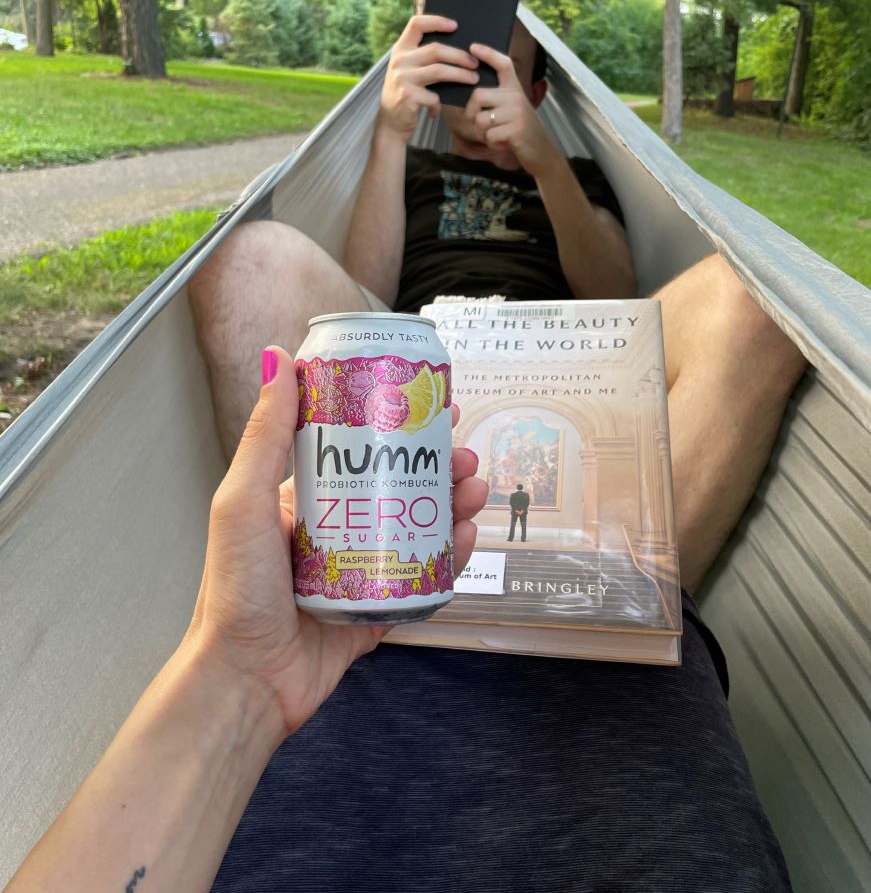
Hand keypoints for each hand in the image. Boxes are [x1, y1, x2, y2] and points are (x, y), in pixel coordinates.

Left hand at [186, 346, 487, 739]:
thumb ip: (266, 435)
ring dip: (452, 504)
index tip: (432, 406)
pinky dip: (448, 555)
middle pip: (400, 485)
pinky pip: (422, 576)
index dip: (399, 425)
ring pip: (418, 526)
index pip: (360, 449)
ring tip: (474, 490)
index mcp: (304, 499)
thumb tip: (277, 358)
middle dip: (438, 465)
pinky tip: (465, 538)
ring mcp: (360, 569)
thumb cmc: (234, 589)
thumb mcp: (244, 500)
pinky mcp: (378, 608)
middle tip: (466, 454)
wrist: (244, 681)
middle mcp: (336, 528)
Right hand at [378, 15, 479, 139]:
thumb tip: (456, 48)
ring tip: (473, 79)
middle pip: (436, 49)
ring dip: (461, 75)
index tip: (455, 25)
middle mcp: (399, 61)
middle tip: (475, 63)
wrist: (389, 123)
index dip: (436, 21)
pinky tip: (437, 110)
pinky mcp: (408, 96)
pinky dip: (439, 104)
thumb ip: (422, 58)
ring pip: (440, 71)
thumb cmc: (405, 94)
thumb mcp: (407, 71)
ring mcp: (403, 78)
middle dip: (460, 56)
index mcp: (400, 50)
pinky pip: (434, 96)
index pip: (416, 24)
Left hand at [464, 42, 560, 173]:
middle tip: (480, 123)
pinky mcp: (516, 130)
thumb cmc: (522, 132)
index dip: (488, 54)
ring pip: (481, 119)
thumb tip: (474, 97)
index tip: (473, 47)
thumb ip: (499, 100)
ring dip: (483, 132)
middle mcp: (516, 97)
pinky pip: (489, 135)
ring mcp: (517, 113)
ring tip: (497, 135)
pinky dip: (492, 143)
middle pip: (478, 95)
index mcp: (516, 89)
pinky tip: (504, 143)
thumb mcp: (514, 110)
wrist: (543, 153)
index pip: (503, 64)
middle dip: (472, 112)